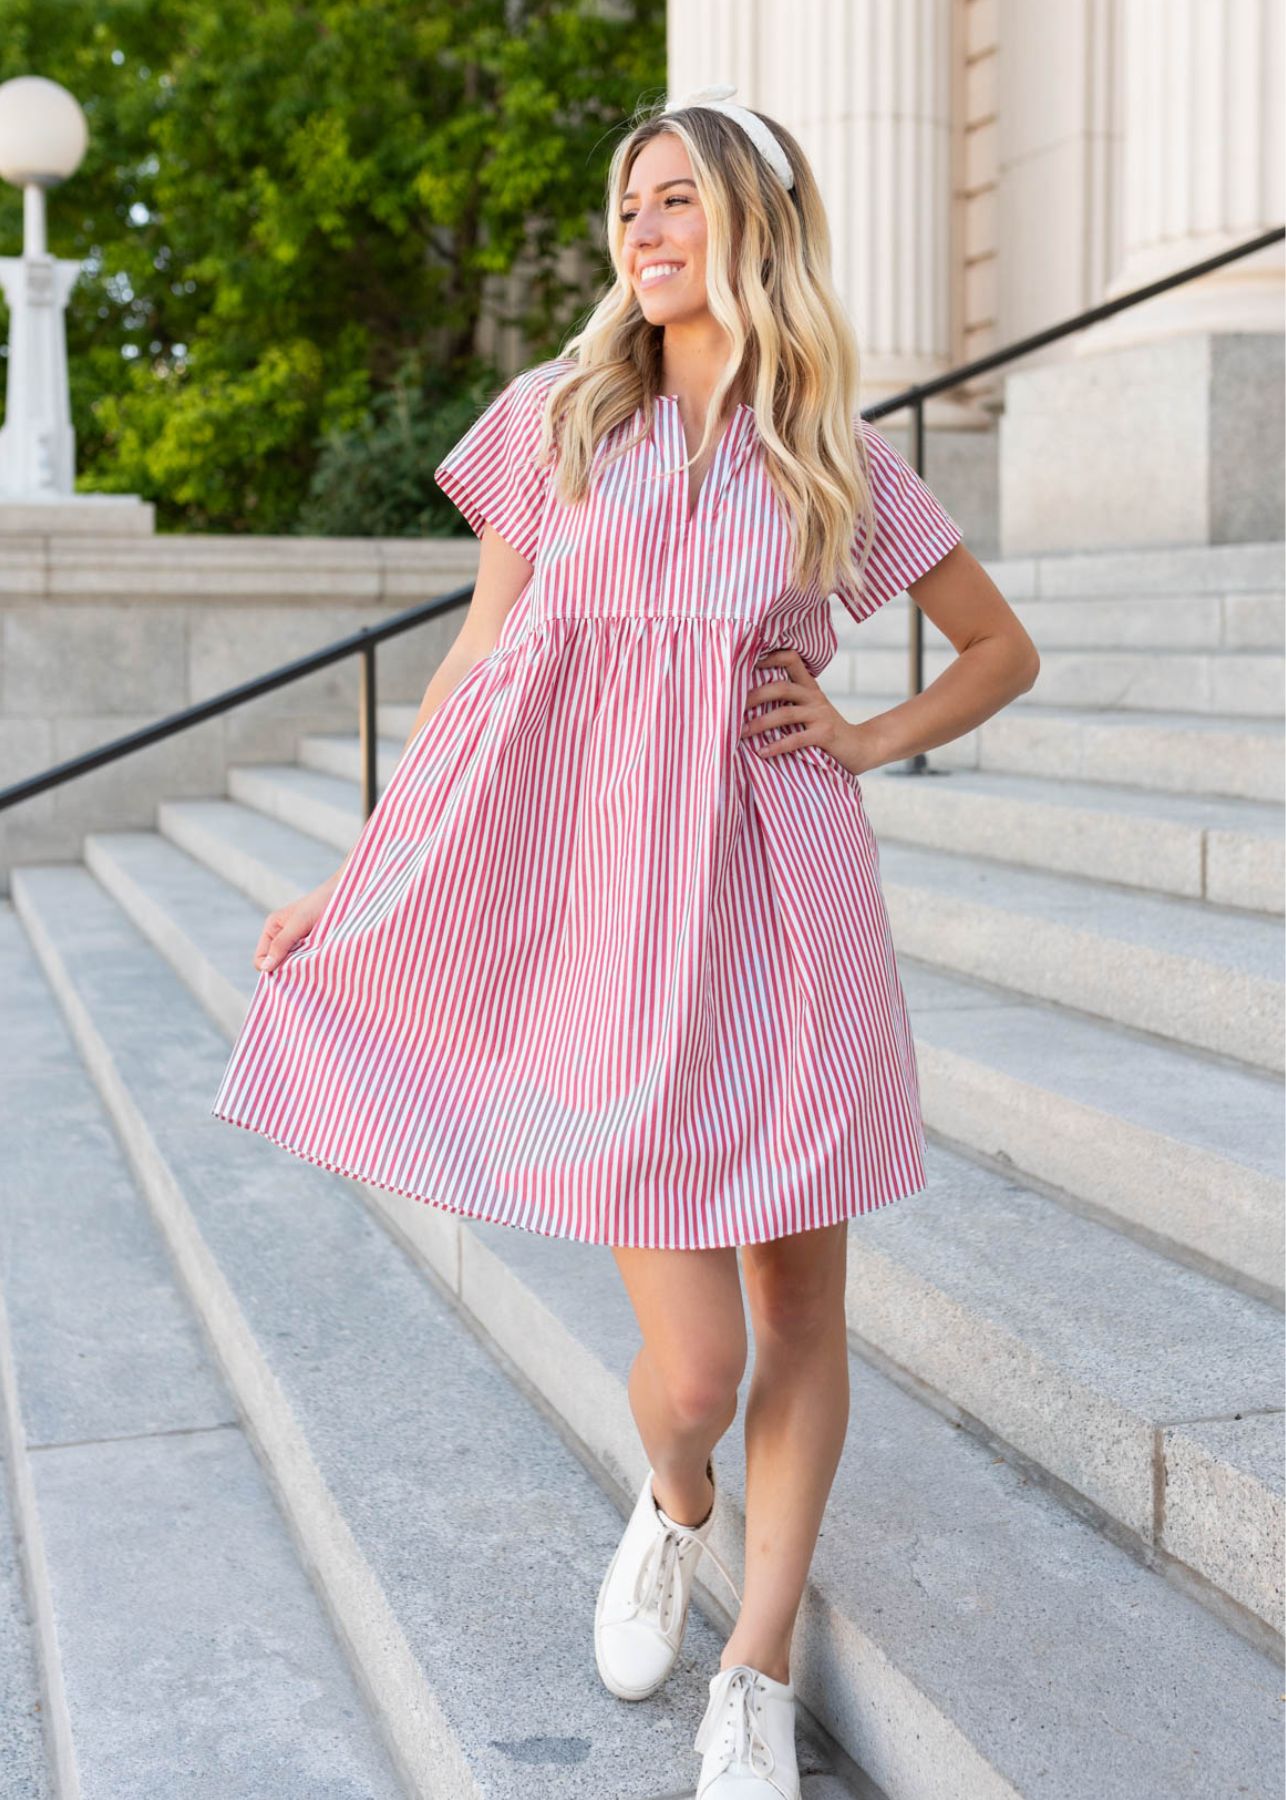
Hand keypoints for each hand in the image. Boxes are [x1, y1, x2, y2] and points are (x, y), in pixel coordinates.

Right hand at [253, 872, 340, 973]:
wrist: (346, 895)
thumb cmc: (320, 903)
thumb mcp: (298, 923)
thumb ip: (281, 943)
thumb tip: (265, 968)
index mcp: (272, 930)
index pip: (261, 959)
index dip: (269, 968)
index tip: (287, 971)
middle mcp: (282, 938)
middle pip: (276, 966)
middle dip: (287, 971)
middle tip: (304, 969)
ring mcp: (297, 945)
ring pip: (292, 967)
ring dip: (301, 969)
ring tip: (315, 963)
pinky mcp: (312, 948)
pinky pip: (306, 964)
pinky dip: (311, 966)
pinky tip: (321, 962)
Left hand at [740, 647, 875, 779]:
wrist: (860, 748)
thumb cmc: (824, 731)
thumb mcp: (809, 710)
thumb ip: (788, 703)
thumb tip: (747, 703)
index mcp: (808, 687)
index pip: (791, 659)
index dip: (770, 657)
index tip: (745, 663)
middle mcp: (814, 696)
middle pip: (781, 687)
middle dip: (754, 696)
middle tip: (731, 707)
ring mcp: (820, 715)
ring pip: (785, 713)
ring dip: (759, 723)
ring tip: (740, 732)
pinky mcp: (825, 734)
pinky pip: (796, 739)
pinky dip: (777, 746)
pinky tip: (761, 752)